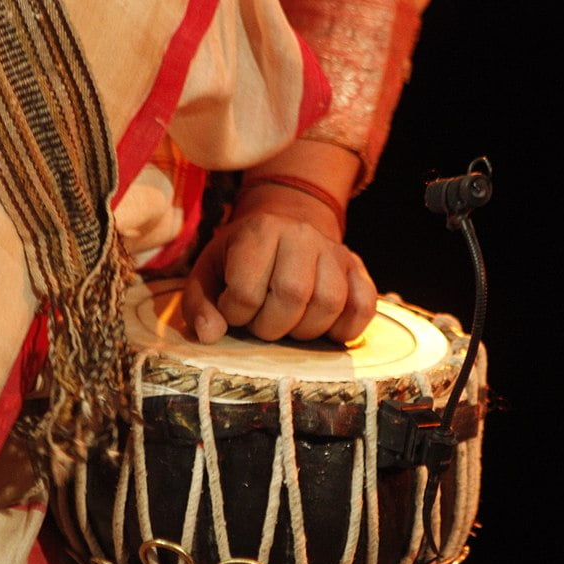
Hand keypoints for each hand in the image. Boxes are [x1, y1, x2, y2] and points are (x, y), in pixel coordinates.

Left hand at [181, 201, 376, 344]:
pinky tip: (327, 331)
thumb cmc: (239, 259)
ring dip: (306, 329)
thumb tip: (210, 335)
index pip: (247, 291)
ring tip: (289, 324)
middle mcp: (301, 235)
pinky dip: (348, 327)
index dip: (236, 314)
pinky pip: (364, 305)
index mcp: (259, 231)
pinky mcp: (357, 268)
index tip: (233, 311)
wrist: (281, 228)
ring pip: (330, 303)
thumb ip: (199, 305)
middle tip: (262, 322)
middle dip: (271, 326)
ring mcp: (333, 251)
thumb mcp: (207, 274)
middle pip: (293, 296)